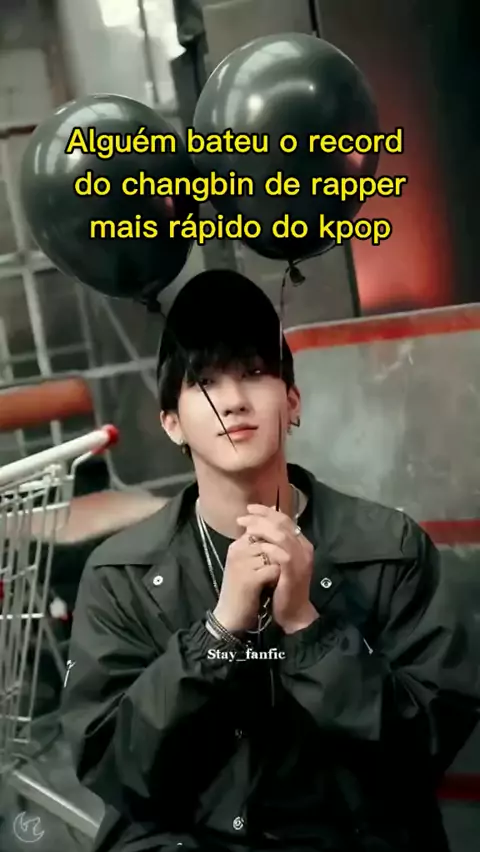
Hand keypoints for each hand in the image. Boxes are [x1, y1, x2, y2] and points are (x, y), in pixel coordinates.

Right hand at [213, 532, 285, 633]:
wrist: (231, 617)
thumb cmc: (242, 591)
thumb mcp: (246, 566)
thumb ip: (257, 549)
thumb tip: (277, 535)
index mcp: (236, 546)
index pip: (261, 528)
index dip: (275, 539)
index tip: (276, 556)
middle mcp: (237, 551)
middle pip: (268, 540)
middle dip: (278, 553)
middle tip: (277, 569)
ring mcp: (242, 564)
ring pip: (273, 553)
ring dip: (279, 565)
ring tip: (274, 578)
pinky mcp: (249, 579)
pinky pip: (274, 569)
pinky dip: (278, 577)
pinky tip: (274, 585)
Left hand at [237, 505, 317, 633]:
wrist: (293, 612)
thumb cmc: (283, 586)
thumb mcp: (278, 561)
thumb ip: (274, 544)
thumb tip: (258, 525)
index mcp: (301, 543)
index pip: (285, 519)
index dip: (267, 512)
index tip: (250, 509)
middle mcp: (304, 548)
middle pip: (283, 523)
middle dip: (261, 517)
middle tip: (243, 517)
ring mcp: (300, 559)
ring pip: (281, 535)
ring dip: (262, 529)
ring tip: (246, 529)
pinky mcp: (293, 572)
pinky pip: (281, 554)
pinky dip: (268, 547)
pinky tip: (256, 546)